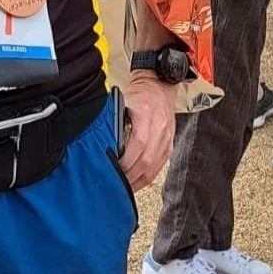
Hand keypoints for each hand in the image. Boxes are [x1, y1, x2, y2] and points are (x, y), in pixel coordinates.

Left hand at [119, 73, 176, 190]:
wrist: (159, 86)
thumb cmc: (140, 95)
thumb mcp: (123, 103)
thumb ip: (115, 123)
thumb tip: (102, 145)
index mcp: (146, 112)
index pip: (139, 142)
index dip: (126, 160)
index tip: (113, 168)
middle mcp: (160, 126)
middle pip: (147, 158)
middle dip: (130, 174)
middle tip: (115, 182)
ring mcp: (167, 137)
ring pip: (154, 166)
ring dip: (138, 180)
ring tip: (124, 187)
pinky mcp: (170, 145)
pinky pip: (160, 166)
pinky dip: (147, 177)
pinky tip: (136, 182)